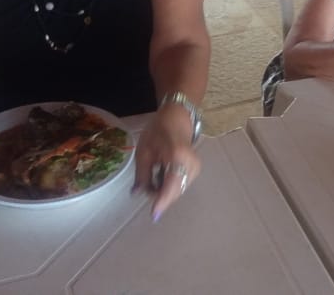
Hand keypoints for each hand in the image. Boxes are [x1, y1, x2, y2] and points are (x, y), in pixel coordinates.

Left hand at [133, 103, 201, 221]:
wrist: (177, 118)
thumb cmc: (158, 131)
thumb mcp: (144, 151)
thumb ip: (142, 174)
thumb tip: (137, 194)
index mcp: (178, 157)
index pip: (171, 185)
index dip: (162, 201)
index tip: (154, 216)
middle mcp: (191, 165)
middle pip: (174, 191)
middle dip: (159, 195)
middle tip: (144, 185)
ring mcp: (195, 168)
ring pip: (178, 190)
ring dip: (163, 191)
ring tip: (153, 177)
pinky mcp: (196, 171)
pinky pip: (180, 185)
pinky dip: (169, 186)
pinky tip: (162, 176)